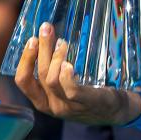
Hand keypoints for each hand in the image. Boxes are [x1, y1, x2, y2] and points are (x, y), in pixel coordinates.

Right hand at [15, 22, 140, 123]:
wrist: (117, 111)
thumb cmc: (88, 93)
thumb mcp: (65, 85)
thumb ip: (55, 69)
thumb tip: (49, 37)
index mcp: (43, 100)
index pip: (23, 81)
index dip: (25, 59)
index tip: (32, 39)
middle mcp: (52, 106)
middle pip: (39, 75)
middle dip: (41, 49)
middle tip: (46, 28)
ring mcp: (69, 107)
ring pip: (52, 81)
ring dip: (55, 58)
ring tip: (62, 43)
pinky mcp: (88, 103)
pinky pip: (72, 91)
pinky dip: (67, 76)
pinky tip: (68, 64)